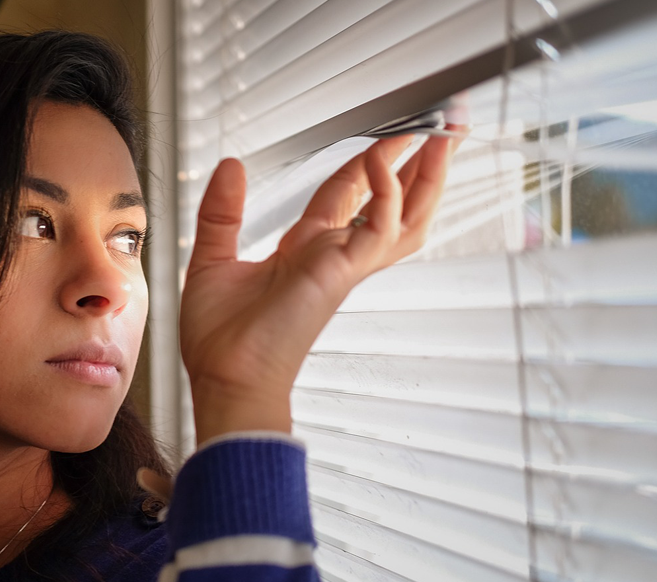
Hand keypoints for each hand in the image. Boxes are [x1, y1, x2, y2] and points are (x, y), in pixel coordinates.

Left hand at [180, 126, 463, 444]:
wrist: (226, 377)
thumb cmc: (221, 340)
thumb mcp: (214, 260)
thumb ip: (222, 212)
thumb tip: (231, 165)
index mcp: (305, 251)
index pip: (346, 196)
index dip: (368, 165)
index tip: (383, 139)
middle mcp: (331, 255)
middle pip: (392, 204)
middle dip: (418, 167)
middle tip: (438, 130)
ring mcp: (343, 263)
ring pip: (406, 217)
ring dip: (426, 177)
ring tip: (443, 137)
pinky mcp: (343, 272)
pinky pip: (380, 226)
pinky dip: (386, 192)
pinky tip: (381, 163)